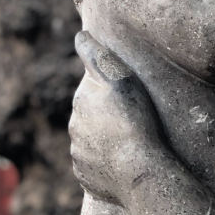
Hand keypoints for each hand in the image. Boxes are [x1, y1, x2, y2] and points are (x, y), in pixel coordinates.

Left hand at [69, 32, 163, 203]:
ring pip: (94, 140)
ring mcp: (80, 156)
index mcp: (81, 102)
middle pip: (93, 115)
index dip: (112, 88)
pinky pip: (98, 165)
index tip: (129, 94)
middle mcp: (75, 129)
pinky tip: (127, 160)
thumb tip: (80, 36)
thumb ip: (96, 57)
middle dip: (108, 114)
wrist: (139, 172)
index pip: (94, 88)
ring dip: (108, 138)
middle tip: (135, 117)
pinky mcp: (87, 178)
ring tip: (133, 141)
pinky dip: (109, 162)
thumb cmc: (134, 122)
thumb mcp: (120, 79)